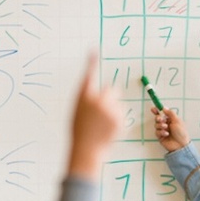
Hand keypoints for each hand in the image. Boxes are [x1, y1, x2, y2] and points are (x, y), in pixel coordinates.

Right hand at [67, 55, 120, 178]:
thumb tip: (98, 94)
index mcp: (83, 98)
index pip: (88, 76)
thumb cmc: (80, 132)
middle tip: (105, 108)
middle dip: (110, 96)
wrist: (87, 149)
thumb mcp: (78, 113)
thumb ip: (87, 101)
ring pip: (117, 103)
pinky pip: (121, 114)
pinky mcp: (119, 118)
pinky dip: (117, 120)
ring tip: (103, 125)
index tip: (93, 51)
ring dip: (113, 110)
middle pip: (111, 89)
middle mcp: (96, 100)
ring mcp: (109, 109)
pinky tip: (108, 129)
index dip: (91, 63)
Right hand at [153, 106, 190, 152]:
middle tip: (161, 120)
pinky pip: (157, 132)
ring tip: (166, 128)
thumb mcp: (177, 120)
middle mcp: (166, 124)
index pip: (162, 114)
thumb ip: (170, 113)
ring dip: (160, 125)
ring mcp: (163, 130)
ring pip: (156, 125)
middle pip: (157, 119)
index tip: (153, 109)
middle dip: (158, 118)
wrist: (181, 144)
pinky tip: (166, 134)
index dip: (157, 111)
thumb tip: (164, 108)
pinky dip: (161, 132)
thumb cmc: (181, 132)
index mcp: (171, 120)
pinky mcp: (160, 137)